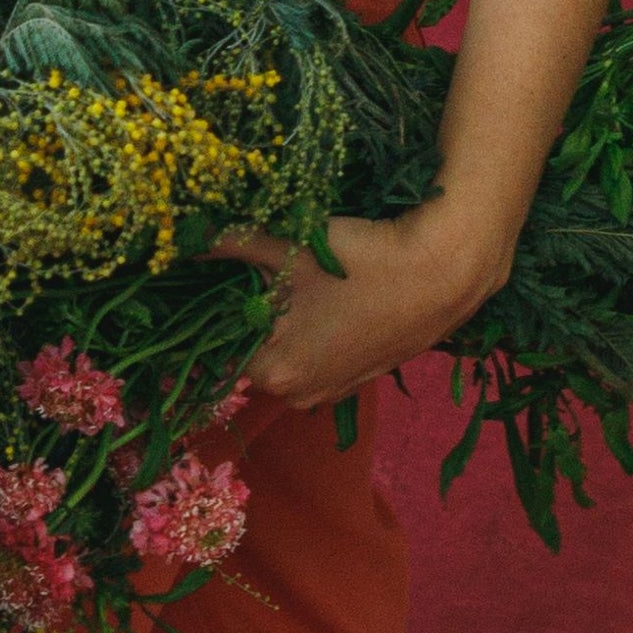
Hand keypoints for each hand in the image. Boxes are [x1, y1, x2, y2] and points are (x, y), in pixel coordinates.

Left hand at [208, 203, 505, 412]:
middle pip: (257, 349)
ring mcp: (337, 389)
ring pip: (292, 349)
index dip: (222, 304)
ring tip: (300, 274)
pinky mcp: (364, 375)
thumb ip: (233, 245)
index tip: (229, 271)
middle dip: (255, 310)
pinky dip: (319, 327)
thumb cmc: (363, 263)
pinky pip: (322, 353)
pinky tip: (331, 293)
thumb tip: (186, 238)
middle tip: (264, 264)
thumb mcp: (291, 249)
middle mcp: (303, 394)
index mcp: (276, 374)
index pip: (222, 344)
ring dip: (289, 318)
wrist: (447, 272)